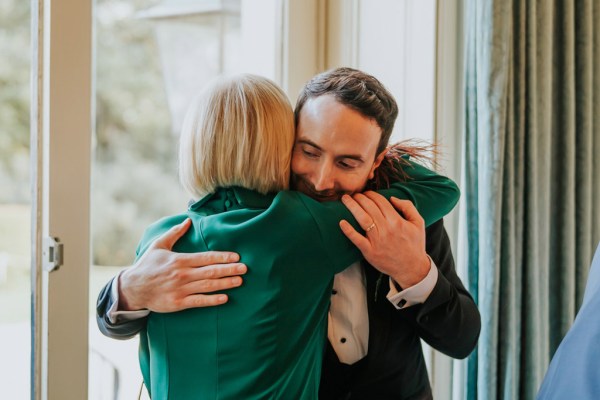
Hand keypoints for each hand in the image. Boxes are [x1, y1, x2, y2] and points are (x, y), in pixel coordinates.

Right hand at [118, 218, 246, 311]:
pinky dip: (212, 300)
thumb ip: (174, 233)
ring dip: (225, 284)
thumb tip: (188, 221)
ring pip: (207, 286)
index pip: (205, 257)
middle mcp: (182, 274)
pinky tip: (225, 298)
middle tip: (245, 268)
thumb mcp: (158, 245)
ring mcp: (180, 289)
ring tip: (239, 281)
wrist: (132, 288)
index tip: (236, 257)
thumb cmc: (147, 265)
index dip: (222, 257)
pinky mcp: (178, 302)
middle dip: (229, 269)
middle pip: (210, 272)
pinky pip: (198, 301)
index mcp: (180, 260)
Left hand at [339, 192, 429, 288]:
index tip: (366, 192)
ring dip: (352, 207)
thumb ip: (408, 207)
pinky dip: (348, 231)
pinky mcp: (369, 252)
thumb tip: (392, 198)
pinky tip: (341, 222)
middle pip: (369, 207)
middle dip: (360, 197)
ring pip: (362, 219)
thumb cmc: (414, 244)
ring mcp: (377, 241)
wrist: (412, 268)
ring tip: (345, 199)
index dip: (371, 194)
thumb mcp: (418, 223)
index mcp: (397, 221)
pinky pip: (357, 239)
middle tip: (353, 194)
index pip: (380, 201)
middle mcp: (386, 229)